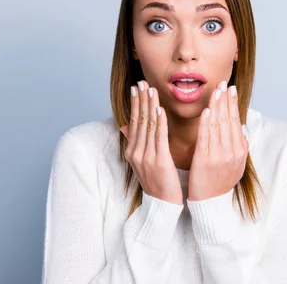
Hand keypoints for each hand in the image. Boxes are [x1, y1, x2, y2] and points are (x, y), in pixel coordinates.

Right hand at [120, 80, 182, 205]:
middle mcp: (135, 152)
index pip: (133, 121)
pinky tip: (160, 110)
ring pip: (147, 126)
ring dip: (149, 106)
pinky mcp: (159, 162)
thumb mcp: (141, 162)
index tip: (136, 87)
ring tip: (151, 89)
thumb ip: (134, 142)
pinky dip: (159, 122)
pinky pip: (159, 138)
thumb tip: (124, 125)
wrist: (162, 205)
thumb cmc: (156, 182)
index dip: (135, 103)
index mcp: (132, 151)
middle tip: (141, 81)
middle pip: (138, 120)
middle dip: (140, 99)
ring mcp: (146, 157)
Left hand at [188, 80, 248, 200]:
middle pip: (229, 120)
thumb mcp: (235, 164)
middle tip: (224, 83)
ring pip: (218, 126)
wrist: (211, 204)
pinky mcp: (205, 160)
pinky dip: (207, 124)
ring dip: (217, 106)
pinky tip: (206, 111)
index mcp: (240, 150)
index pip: (236, 121)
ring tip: (215, 91)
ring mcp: (219, 156)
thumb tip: (240, 126)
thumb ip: (238, 144)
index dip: (233, 103)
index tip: (230, 89)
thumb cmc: (220, 182)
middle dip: (226, 100)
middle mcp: (232, 151)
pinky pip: (206, 138)